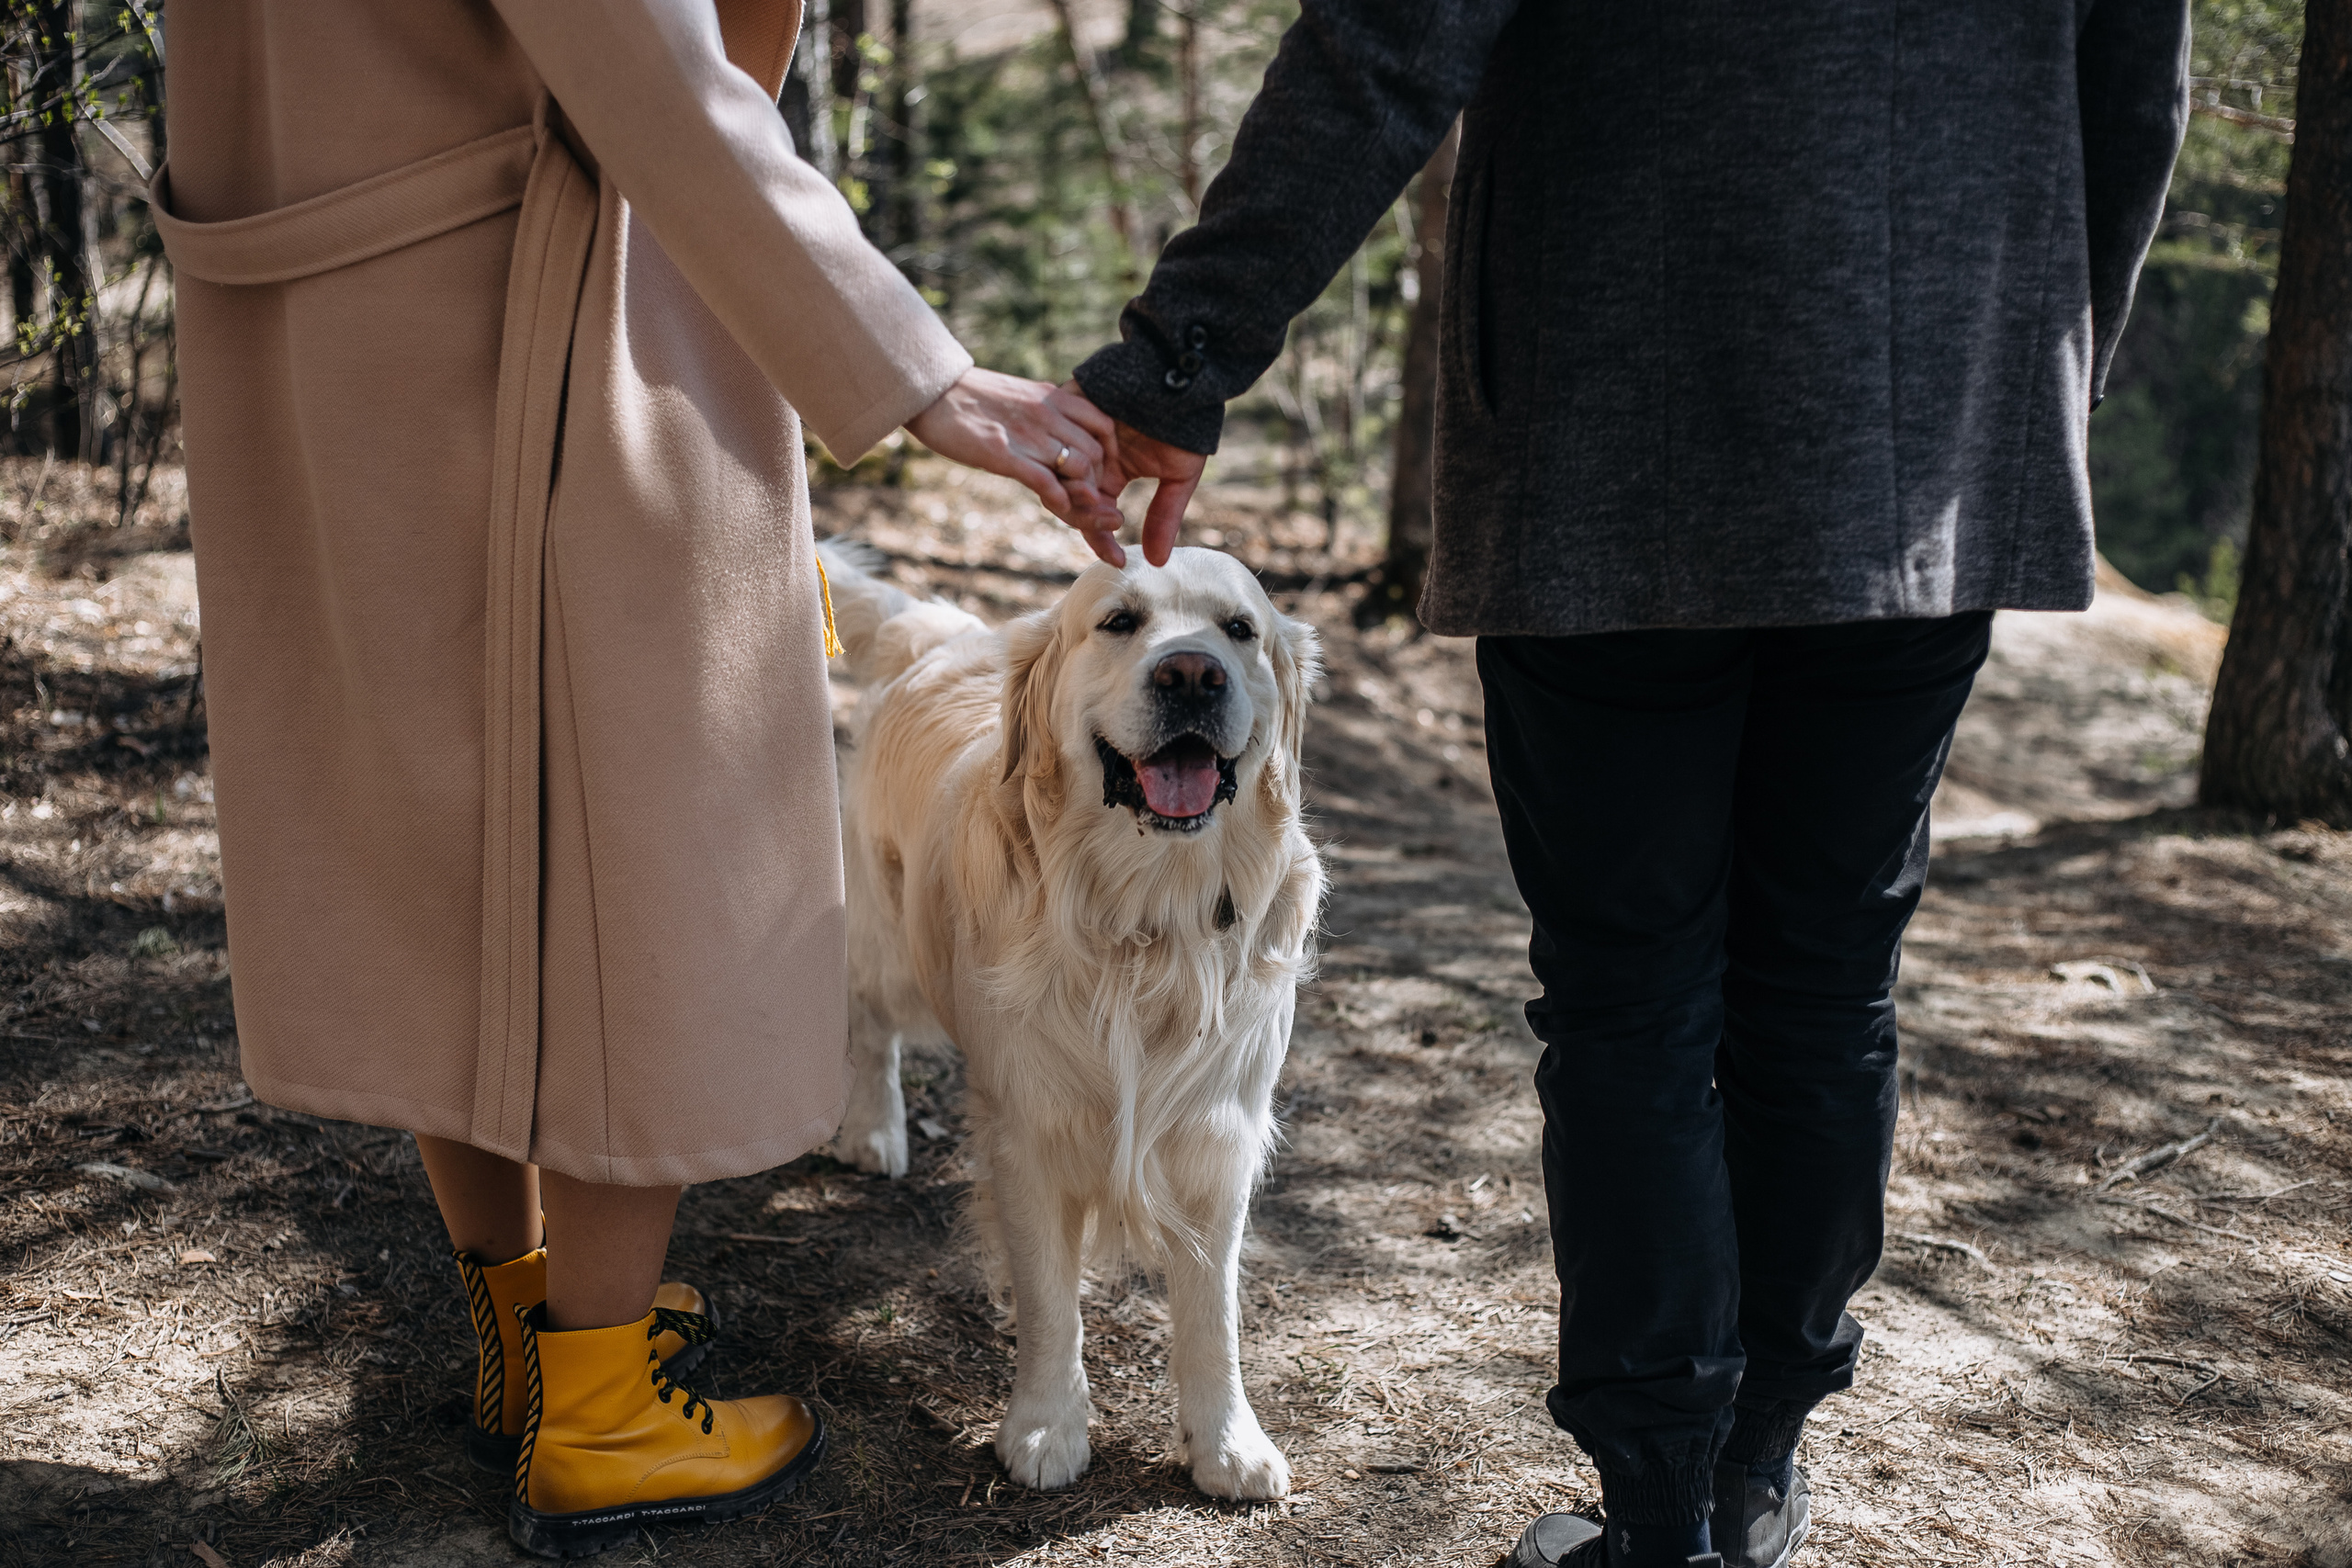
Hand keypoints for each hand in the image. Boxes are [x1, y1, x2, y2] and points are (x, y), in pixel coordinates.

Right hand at [905, 368, 1124, 535]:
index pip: (1103, 424)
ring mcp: (1027, 434)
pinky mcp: (1004, 454)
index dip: (1109, 452)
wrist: (932, 390)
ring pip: (1078, 468)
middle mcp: (1047, 413)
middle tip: (1091, 498)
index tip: (1102, 471)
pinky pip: (1046, 481)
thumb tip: (1060, 427)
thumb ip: (1044, 410)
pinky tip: (1058, 506)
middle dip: (1098, 480)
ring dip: (1082, 493)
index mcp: (1052, 397)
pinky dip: (1059, 499)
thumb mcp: (1019, 395)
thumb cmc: (971, 396)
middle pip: (1096, 452)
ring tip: (1075, 505)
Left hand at [1049, 382, 1207, 568]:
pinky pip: (1058, 440)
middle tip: (1114, 519)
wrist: (1184, 375)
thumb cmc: (1186, 424)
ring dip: (1080, 495)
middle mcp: (1087, 456)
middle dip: (1090, 520)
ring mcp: (1075, 433)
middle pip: (1070, 502)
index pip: (1094, 516)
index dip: (1102, 542)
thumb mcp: (1179, 476)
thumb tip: (1158, 562)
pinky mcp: (1068, 406)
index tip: (1118, 561)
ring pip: (1061, 477)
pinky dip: (1072, 461)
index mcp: (1110, 474)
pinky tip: (1089, 472)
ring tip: (1102, 497)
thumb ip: (1164, 517)